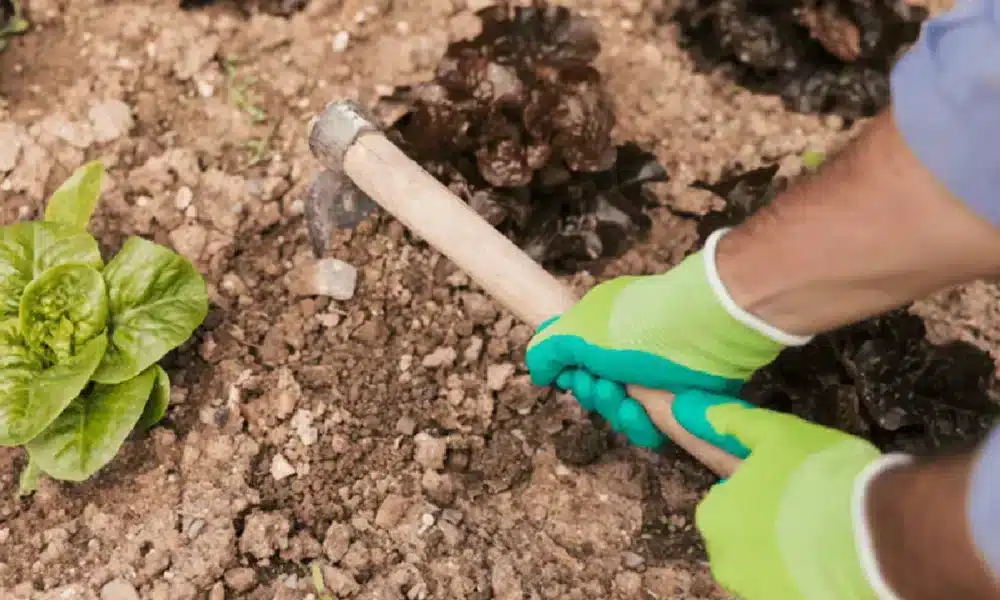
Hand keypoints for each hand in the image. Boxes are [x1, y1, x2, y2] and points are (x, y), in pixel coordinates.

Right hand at [526, 229, 809, 449]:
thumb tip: (538, 371)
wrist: (700, 335)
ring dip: (614, 410)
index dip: (569, 372)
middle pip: (594, 389)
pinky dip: (640, 425)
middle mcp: (626, 352)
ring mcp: (652, 377)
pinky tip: (643, 414)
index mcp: (603, 328)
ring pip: (618, 411)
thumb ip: (547, 351)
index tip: (573, 374)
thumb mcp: (576, 331)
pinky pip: (647, 426)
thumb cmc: (634, 328)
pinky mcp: (676, 401)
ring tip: (627, 399)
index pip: (575, 359)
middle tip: (604, 384)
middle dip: (593, 392)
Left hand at [690, 396, 893, 599]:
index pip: (724, 500)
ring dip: (789, 550)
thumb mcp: (776, 433)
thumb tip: (694, 408)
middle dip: (768, 521)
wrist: (877, 536)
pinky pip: (791, 586)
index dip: (754, 490)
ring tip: (829, 531)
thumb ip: (734, 423)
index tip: (786, 485)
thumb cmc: (819, 475)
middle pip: (743, 535)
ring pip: (767, 564)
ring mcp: (755, 589)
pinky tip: (835, 559)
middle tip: (810, 504)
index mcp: (715, 515)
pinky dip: (806, 575)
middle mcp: (725, 559)